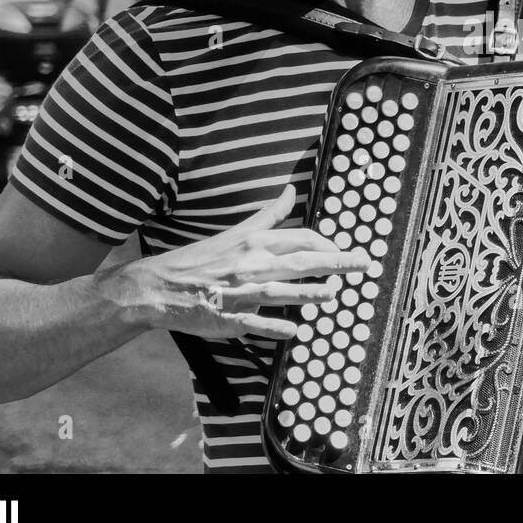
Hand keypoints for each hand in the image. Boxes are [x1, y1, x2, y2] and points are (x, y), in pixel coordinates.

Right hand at [100, 185, 368, 340]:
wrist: (158, 286)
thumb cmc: (200, 259)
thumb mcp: (235, 232)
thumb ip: (268, 215)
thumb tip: (291, 191)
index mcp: (254, 242)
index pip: (300, 238)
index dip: (326, 242)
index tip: (343, 249)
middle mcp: (252, 265)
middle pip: (301, 260)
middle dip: (335, 261)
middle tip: (363, 263)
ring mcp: (242, 293)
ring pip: (282, 292)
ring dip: (310, 292)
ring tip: (334, 294)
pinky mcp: (230, 318)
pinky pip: (256, 324)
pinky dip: (275, 328)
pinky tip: (295, 331)